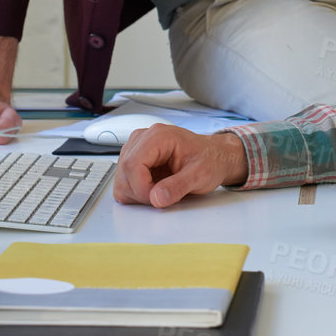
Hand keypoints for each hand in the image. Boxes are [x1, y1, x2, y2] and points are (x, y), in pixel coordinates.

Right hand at [114, 126, 249, 207]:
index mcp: (158, 136)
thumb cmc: (210, 160)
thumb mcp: (201, 175)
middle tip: (163, 196)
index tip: (156, 198)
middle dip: (140, 193)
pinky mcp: (135, 159)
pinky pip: (124, 182)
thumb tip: (156, 198)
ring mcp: (137, 149)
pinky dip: (137, 192)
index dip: (141, 188)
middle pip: (124, 173)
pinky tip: (155, 188)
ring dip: (138, 193)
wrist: (214, 156)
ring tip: (162, 189)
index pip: (132, 165)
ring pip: (121, 179)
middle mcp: (143, 138)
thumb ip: (178, 186)